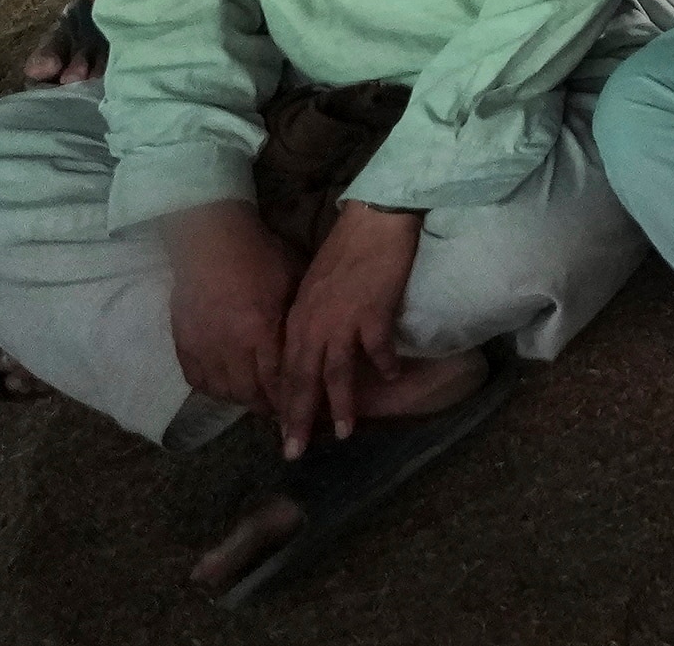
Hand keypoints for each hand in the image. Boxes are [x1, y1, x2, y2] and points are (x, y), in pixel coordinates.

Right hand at [164, 204, 298, 432]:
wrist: (210, 240)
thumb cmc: (260, 255)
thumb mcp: (292, 283)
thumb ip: (296, 319)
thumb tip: (307, 346)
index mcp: (261, 331)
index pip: (279, 378)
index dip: (291, 398)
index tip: (302, 409)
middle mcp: (230, 347)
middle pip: (250, 393)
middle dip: (268, 407)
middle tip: (282, 413)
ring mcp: (203, 347)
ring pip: (223, 391)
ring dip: (242, 401)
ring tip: (257, 402)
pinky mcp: (182, 343)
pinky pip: (197, 380)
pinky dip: (214, 390)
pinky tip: (226, 389)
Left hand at [273, 202, 423, 455]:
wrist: (372, 221)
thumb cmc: (345, 250)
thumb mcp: (313, 288)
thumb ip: (309, 320)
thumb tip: (312, 349)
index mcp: (296, 320)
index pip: (284, 371)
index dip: (283, 403)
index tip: (281, 430)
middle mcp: (313, 325)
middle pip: (302, 381)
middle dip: (297, 420)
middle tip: (292, 452)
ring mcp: (342, 321)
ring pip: (336, 374)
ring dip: (340, 406)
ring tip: (344, 433)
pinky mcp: (373, 313)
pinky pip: (377, 349)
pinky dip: (383, 366)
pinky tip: (392, 376)